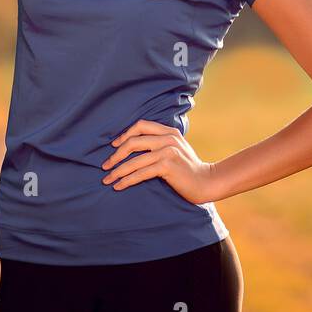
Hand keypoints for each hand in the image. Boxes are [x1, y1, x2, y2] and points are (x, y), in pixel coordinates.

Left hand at [100, 119, 219, 204]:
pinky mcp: (168, 166)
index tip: (114, 146)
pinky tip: (118, 186)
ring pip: (134, 160)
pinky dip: (127, 180)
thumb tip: (135, 146)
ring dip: (117, 171)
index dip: (124, 134)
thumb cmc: (188, 168)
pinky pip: (141, 173)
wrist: (206, 182)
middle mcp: (168, 138)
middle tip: (105, 166)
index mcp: (169, 131)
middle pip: (133, 141)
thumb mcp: (176, 148)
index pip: (141, 125)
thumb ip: (161, 143)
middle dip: (116, 155)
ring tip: (107, 179)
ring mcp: (169, 151)